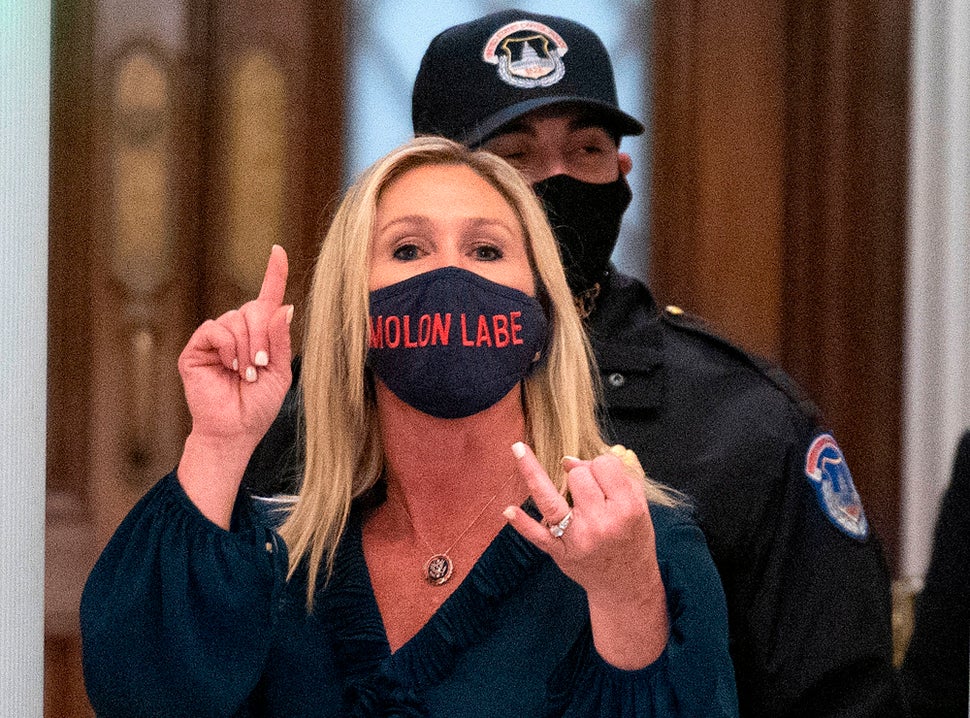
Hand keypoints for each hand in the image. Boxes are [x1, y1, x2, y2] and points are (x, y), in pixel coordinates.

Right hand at [178, 244, 292, 450]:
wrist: (234, 430)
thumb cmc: (258, 405)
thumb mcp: (279, 372)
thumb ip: (280, 340)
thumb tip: (285, 306)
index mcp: (260, 335)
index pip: (267, 297)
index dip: (273, 273)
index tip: (277, 251)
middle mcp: (237, 331)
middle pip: (253, 309)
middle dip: (262, 337)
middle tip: (259, 366)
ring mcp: (215, 338)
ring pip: (235, 319)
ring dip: (246, 347)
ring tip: (245, 373)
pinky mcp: (196, 348)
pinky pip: (215, 329)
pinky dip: (228, 346)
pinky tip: (230, 366)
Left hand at [503, 441, 667, 667]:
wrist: (627, 584)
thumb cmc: (633, 539)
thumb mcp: (640, 506)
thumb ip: (622, 475)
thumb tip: (594, 454)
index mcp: (627, 508)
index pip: (604, 465)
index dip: (600, 465)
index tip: (601, 475)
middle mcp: (602, 523)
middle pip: (578, 476)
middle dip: (580, 475)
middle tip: (589, 491)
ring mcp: (578, 538)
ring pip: (553, 495)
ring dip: (534, 472)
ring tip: (518, 449)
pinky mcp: (560, 552)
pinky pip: (537, 535)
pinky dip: (523, 524)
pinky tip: (509, 511)